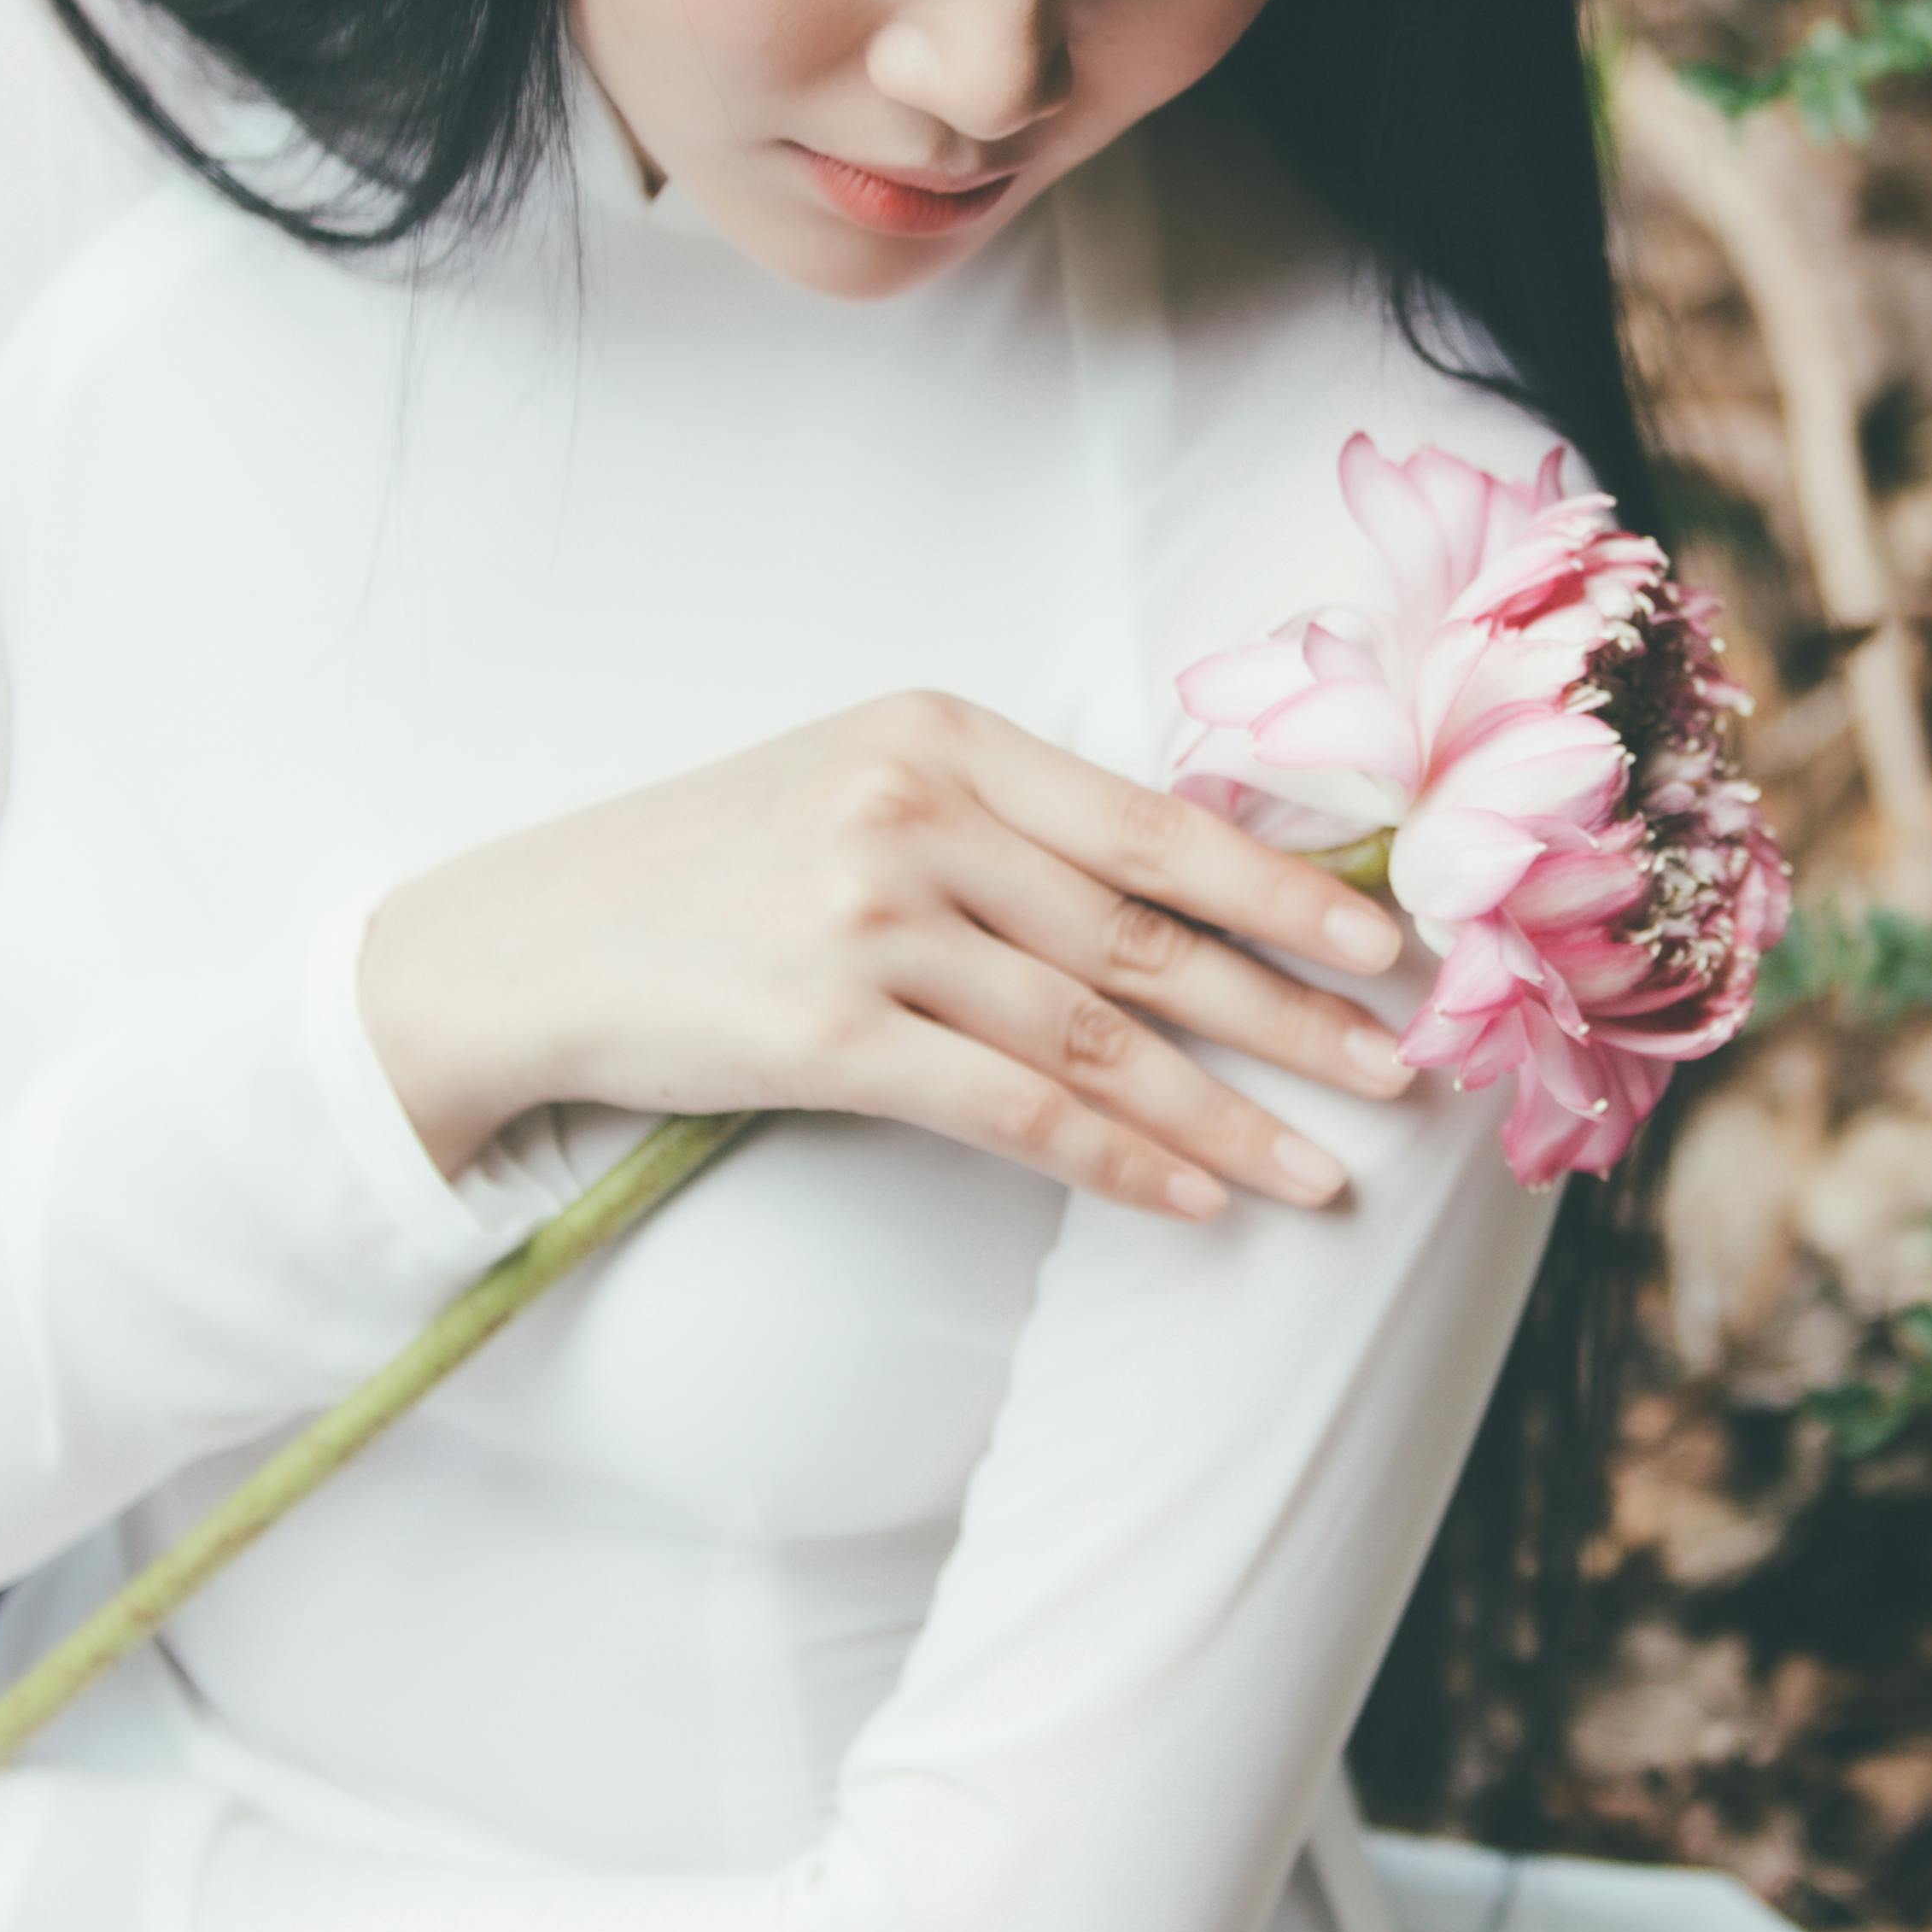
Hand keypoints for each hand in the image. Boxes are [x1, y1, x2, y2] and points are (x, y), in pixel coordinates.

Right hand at [356, 688, 1413, 1214]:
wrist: (528, 941)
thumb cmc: (712, 870)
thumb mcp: (856, 784)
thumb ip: (1002, 821)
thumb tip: (1184, 894)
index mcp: (941, 731)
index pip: (1152, 822)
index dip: (1283, 890)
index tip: (1386, 947)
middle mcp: (914, 811)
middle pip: (1148, 930)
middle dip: (1292, 1011)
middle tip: (1403, 1068)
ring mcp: (869, 920)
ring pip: (1097, 1033)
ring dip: (1226, 1114)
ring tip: (1324, 1171)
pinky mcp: (826, 1032)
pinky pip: (1012, 1107)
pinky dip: (1117, 1160)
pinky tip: (1194, 1200)